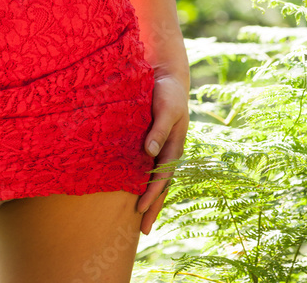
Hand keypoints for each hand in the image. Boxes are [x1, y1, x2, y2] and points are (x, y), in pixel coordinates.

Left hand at [137, 72, 189, 235]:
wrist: (167, 76)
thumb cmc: (168, 92)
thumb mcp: (167, 108)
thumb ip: (159, 129)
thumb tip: (149, 152)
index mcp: (174, 147)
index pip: (162, 178)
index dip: (151, 194)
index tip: (140, 209)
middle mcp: (167, 152)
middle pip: (160, 185)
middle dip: (153, 207)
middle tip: (143, 230)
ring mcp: (160, 148)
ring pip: (154, 179)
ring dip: (149, 198)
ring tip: (140, 217)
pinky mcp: (151, 140)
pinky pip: (146, 165)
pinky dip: (142, 180)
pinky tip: (132, 189)